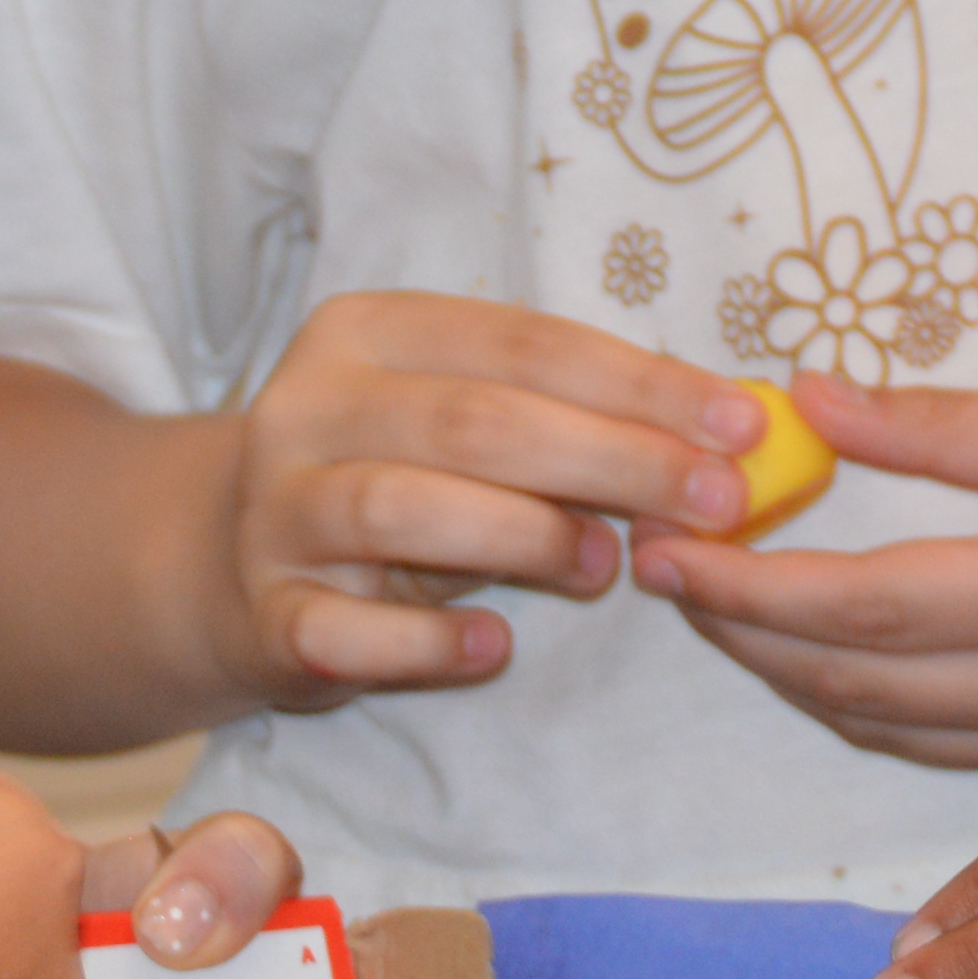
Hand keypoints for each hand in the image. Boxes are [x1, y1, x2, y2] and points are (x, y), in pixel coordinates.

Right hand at [217, 291, 759, 701]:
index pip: (524, 342)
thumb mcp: (465, 425)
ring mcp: (276, 509)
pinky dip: (427, 643)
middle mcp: (310, 405)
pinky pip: (345, 630)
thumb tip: (722, 446)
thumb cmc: (395, 477)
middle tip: (716, 501)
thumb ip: (567, 422)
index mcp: (370, 332)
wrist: (234, 565)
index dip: (641, 383)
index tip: (743, 425)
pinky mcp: (264, 612)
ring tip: (608, 567)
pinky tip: (495, 646)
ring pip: (405, 506)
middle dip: (614, 458)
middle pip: (475, 420)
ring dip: (527, 538)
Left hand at [636, 377, 977, 774]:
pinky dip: (857, 704)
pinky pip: (938, 749)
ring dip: (785, 674)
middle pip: (858, 682)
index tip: (669, 549)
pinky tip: (810, 657)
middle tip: (661, 568)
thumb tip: (804, 403)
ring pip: (889, 729)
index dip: (751, 587)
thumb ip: (945, 430)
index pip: (867, 605)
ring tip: (714, 608)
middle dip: (743, 633)